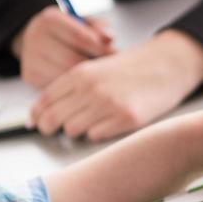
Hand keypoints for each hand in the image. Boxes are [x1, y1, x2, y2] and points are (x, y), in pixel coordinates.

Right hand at [13, 7, 115, 88]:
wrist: (36, 37)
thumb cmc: (68, 30)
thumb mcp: (82, 22)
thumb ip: (99, 27)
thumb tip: (110, 39)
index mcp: (50, 19)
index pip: (81, 37)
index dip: (101, 48)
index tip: (115, 55)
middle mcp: (36, 37)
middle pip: (72, 59)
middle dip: (93, 67)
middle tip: (109, 72)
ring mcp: (30, 57)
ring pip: (64, 75)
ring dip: (84, 80)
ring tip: (98, 78)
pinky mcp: (29, 75)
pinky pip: (57, 86)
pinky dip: (71, 87)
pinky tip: (82, 85)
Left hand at [29, 29, 202, 139]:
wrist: (166, 65)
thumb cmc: (131, 69)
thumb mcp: (96, 69)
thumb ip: (71, 87)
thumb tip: (42, 112)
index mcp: (80, 74)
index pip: (44, 101)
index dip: (36, 116)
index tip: (36, 123)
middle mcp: (91, 89)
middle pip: (53, 119)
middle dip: (51, 128)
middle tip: (59, 129)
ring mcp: (108, 104)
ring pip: (72, 130)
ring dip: (79, 130)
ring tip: (92, 122)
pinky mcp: (126, 119)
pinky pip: (96, 136)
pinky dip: (99, 134)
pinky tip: (109, 124)